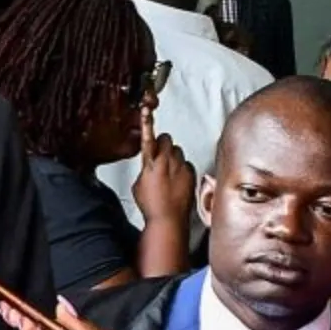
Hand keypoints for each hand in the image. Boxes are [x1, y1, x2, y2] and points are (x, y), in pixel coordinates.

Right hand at [131, 109, 196, 227]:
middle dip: (163, 144)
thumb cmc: (151, 205)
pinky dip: (183, 168)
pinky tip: (177, 181)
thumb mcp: (139, 184)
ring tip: (169, 172)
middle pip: (167, 140)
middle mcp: (167, 161)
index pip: (148, 136)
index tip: (146, 110)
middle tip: (160, 157)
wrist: (168, 219)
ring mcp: (181, 166)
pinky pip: (187, 164)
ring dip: (174, 156)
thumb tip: (149, 166)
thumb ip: (145, 169)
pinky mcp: (191, 173)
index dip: (147, 122)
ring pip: (178, 151)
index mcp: (151, 162)